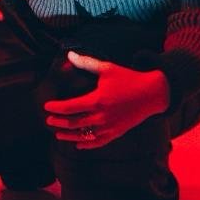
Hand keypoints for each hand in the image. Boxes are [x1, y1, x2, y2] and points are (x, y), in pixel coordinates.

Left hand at [45, 53, 170, 148]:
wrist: (152, 93)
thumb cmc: (129, 78)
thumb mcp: (107, 68)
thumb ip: (87, 63)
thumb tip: (70, 55)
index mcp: (98, 100)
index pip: (71, 107)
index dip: (56, 108)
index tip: (46, 106)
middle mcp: (102, 116)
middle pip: (74, 123)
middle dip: (59, 123)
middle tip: (48, 120)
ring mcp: (110, 127)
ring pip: (84, 135)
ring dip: (68, 135)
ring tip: (58, 134)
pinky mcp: (117, 133)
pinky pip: (98, 142)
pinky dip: (87, 144)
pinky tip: (78, 144)